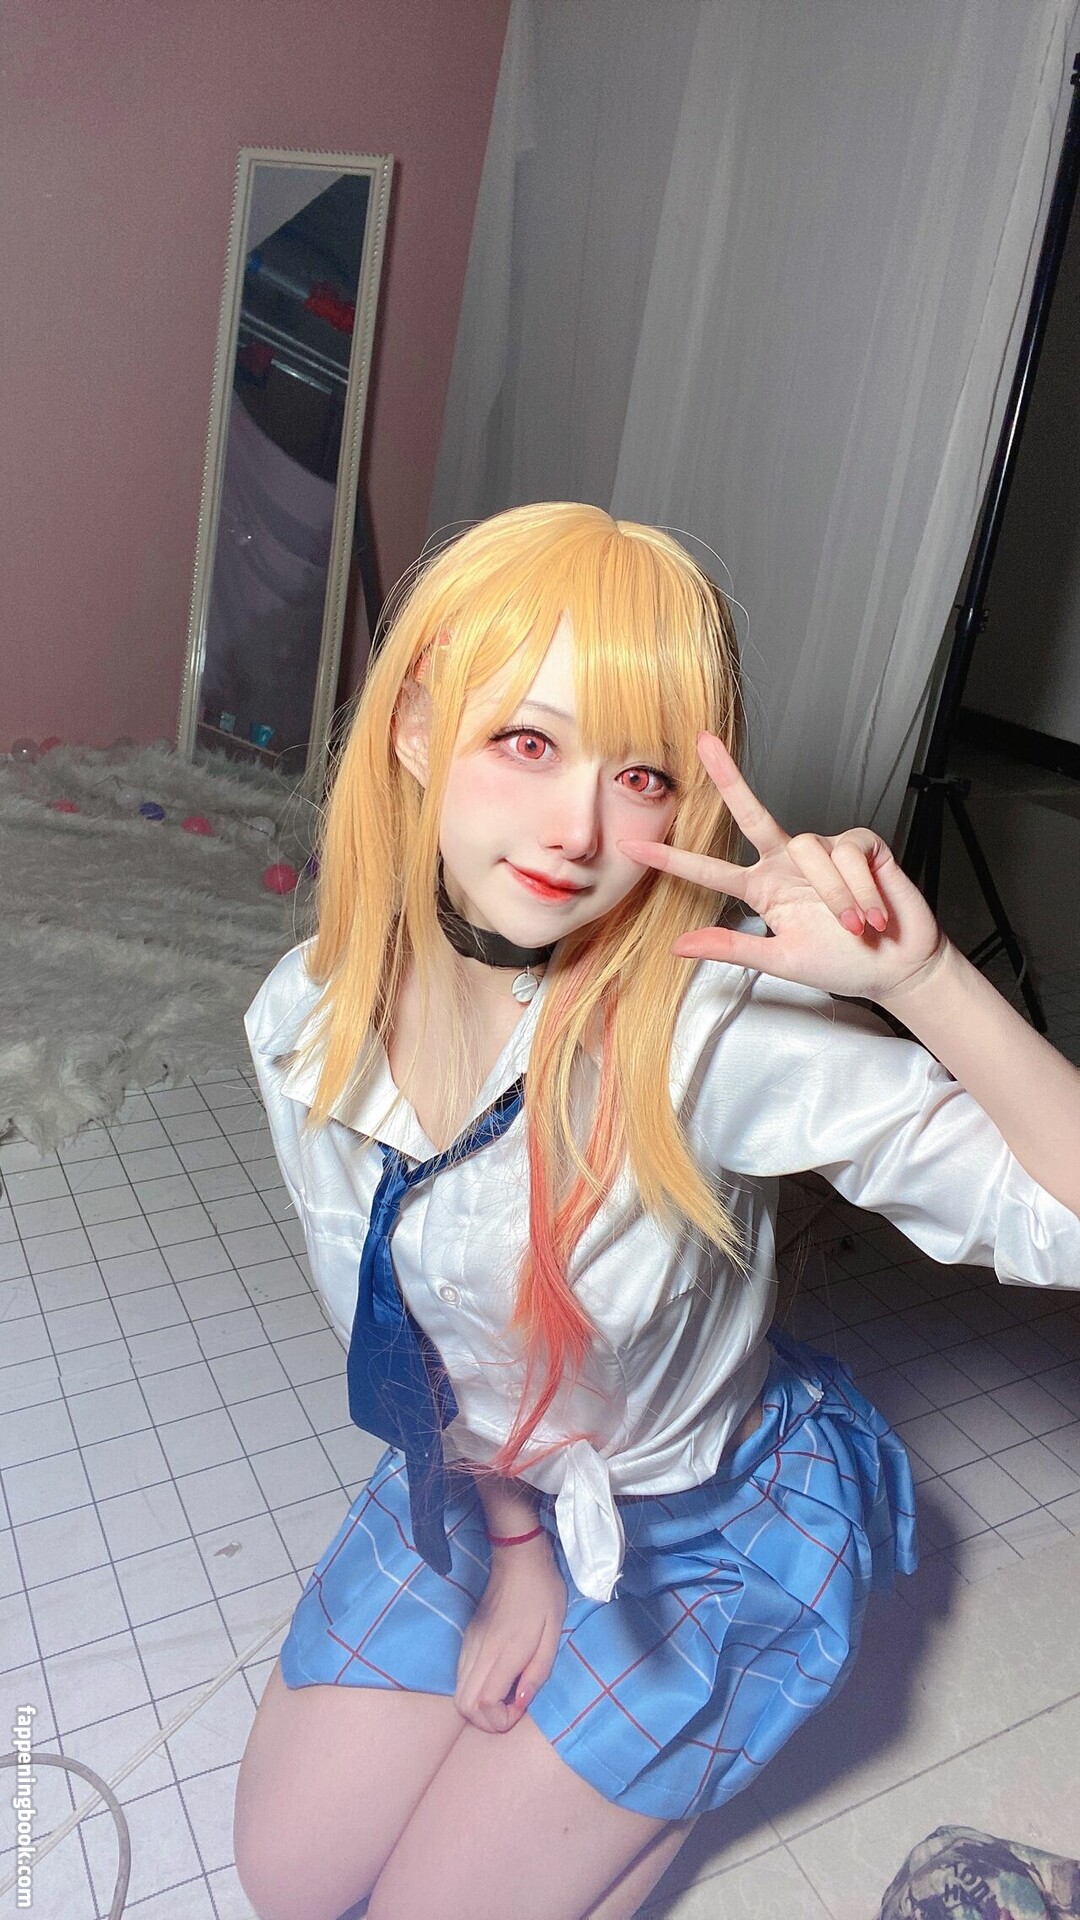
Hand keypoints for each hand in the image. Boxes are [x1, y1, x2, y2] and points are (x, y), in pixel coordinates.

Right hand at [454, 1535, 566, 1733]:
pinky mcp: (467, 1637)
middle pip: (463, 1705)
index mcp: (502, 1652)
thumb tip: (521, 1703)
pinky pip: (462, 1676)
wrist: (519, 1558)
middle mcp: (479, 1652)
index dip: (499, 1720)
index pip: (482, 1704)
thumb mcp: (553, 1634)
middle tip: (511, 1709)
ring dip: (480, 1706)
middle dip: (486, 1720)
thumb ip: (537, 1672)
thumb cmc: (543, 1594)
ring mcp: (469, 1644)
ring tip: (507, 1695)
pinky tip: (499, 1678)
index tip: (520, 1708)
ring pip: (459, 1693)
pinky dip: (476, 1690)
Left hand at [618, 732, 947, 1003]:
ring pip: (809, 849)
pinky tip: (874, 912)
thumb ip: (733, 947)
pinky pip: (848, 853)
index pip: (711, 871)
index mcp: (764, 888)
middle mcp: (788, 862)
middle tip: (703, 743)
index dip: (673, 860)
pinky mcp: (860, 843)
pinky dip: (861, 889)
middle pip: (753, 814)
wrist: (898, 965)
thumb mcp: (781, 961)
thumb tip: (679, 944)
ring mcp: (824, 850)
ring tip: (855, 927)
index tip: (633, 849)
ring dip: (834, 894)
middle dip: (728, 777)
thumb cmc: (842, 964)